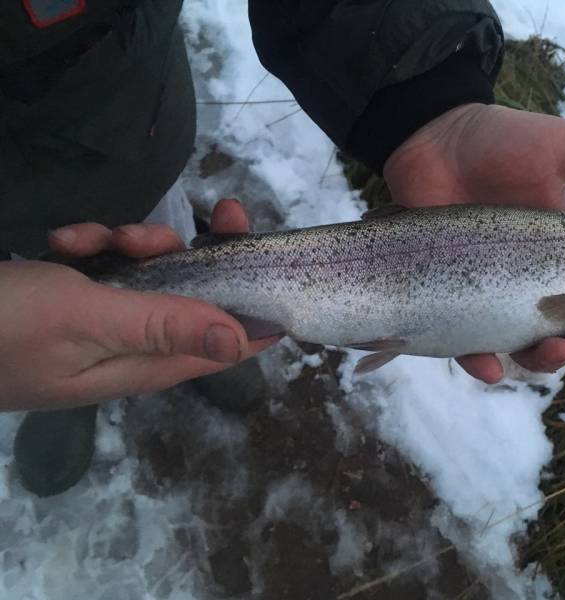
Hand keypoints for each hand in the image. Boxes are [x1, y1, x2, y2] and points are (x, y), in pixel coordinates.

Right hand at [0, 200, 277, 411]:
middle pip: (193, 297)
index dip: (259, 314)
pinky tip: (60, 239)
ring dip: (133, 244)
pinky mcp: (69, 300)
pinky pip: (104, 267)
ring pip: (150, 273)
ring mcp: (98, 322)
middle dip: (204, 253)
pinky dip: (91, 246)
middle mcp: (130, 347)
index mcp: (144, 364)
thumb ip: (162, 326)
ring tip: (89, 238)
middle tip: (220, 210)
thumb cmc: (0, 326)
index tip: (286, 273)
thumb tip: (238, 341)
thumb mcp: (87, 320)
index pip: (223, 347)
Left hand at [384, 104, 564, 382]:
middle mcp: (536, 281)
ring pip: (529, 346)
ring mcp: (495, 294)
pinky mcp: (454, 300)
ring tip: (557, 350)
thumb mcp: (562, 149)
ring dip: (548, 360)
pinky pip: (469, 344)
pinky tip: (491, 367)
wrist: (433, 140)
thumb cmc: (500, 142)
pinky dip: (481, 363)